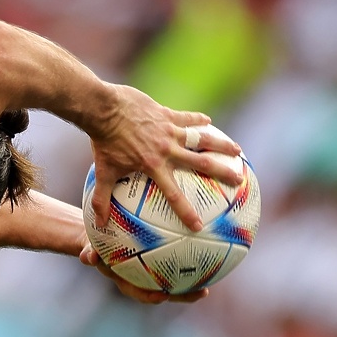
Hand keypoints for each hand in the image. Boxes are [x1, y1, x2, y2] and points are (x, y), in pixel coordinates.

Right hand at [79, 245, 208, 303]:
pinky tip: (205, 239)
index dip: (153, 297)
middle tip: (203, 292)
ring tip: (216, 271)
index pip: (142, 293)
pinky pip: (176, 255)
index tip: (163, 296)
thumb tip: (88, 257)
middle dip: (185, 294)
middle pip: (166, 290)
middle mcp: (143, 278)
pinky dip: (189, 251)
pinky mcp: (160, 258)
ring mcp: (152, 270)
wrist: (100, 239)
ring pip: (175, 276)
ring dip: (194, 276)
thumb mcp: (89, 247)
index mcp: (128, 281)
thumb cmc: (94, 243)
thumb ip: (90, 253)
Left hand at [88, 84, 241, 231]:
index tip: (199, 226)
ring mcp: (168, 130)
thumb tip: (97, 224)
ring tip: (237, 151)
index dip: (187, 212)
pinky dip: (198, 120)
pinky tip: (209, 121)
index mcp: (153, 166)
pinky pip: (187, 118)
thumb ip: (102, 199)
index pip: (173, 195)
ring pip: (201, 138)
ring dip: (220, 144)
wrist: (104, 110)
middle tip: (238, 180)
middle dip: (222, 172)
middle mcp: (166, 150)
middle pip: (200, 163)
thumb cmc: (103, 143)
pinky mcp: (166, 114)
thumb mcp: (103, 172)